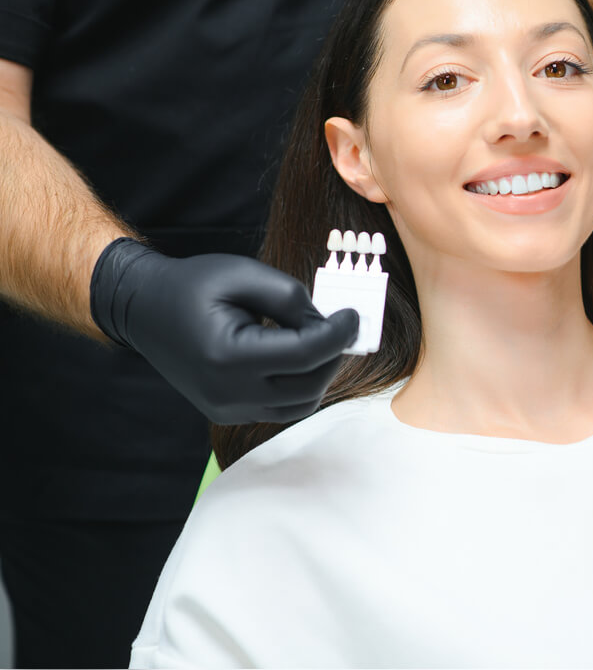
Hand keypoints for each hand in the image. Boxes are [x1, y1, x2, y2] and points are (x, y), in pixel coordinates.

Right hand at [90, 238, 357, 423]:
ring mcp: (227, 408)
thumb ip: (290, 298)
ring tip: (320, 339)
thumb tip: (327, 322)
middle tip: (341, 325)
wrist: (144, 309)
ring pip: (301, 403)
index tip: (353, 314)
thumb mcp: (243, 274)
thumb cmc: (192, 285)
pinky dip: (301, 386)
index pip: (305, 354)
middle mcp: (227, 392)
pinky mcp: (229, 413)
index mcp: (227, 356)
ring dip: (321, 373)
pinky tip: (299, 356)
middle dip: (334, 354)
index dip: (339, 334)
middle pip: (309, 385)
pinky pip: (282, 409)